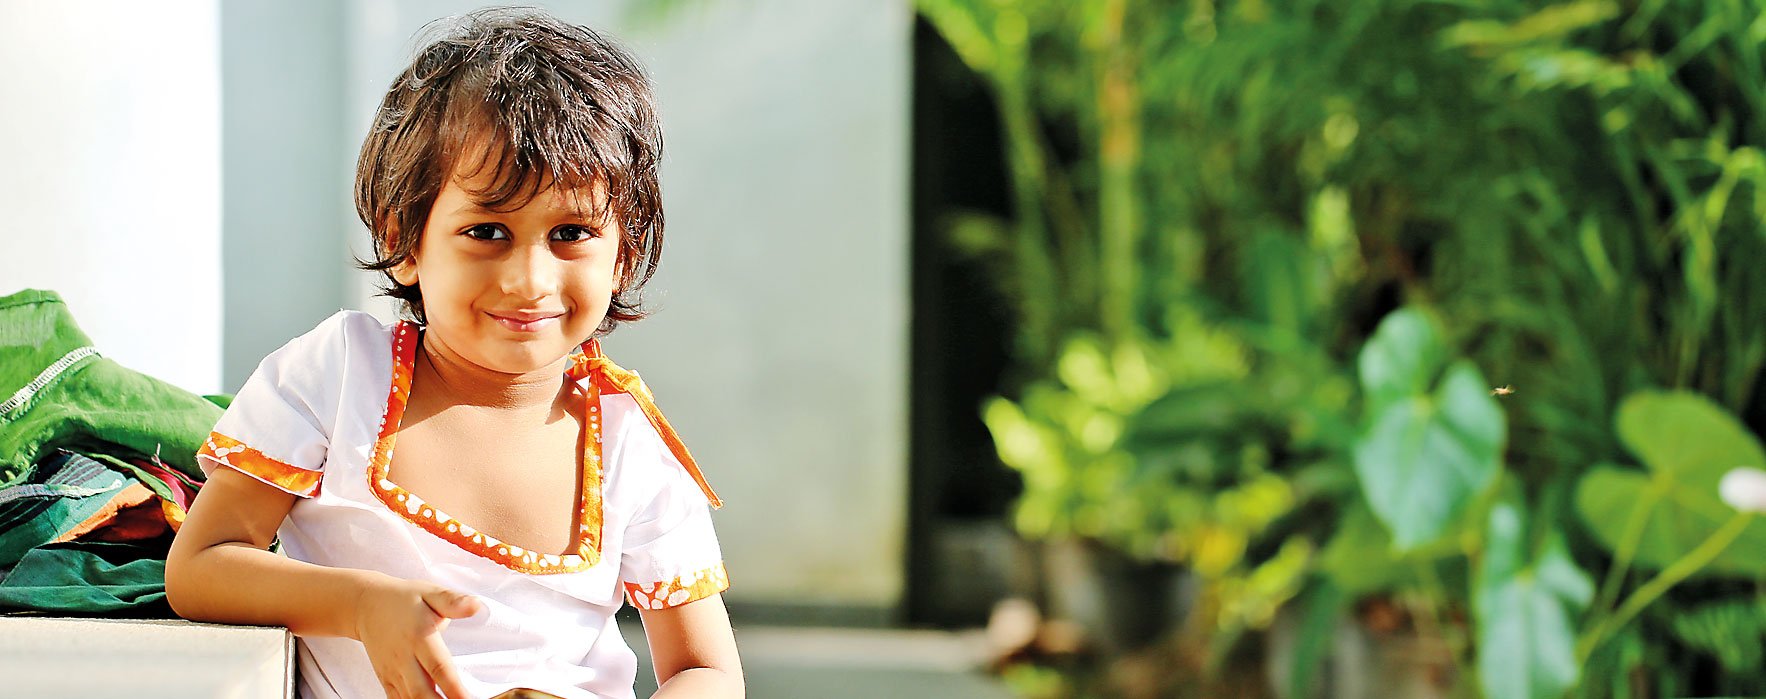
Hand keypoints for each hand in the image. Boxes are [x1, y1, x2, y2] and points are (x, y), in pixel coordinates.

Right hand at [352, 575, 482, 698]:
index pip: (439, 668)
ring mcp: (393, 671)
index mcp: (419, 637)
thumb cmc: (404, 599)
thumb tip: (476, 604)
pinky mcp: (386, 678)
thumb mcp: (431, 593)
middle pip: (422, 692)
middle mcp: (404, 658)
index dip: (454, 688)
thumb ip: (453, 601)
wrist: (366, 605)